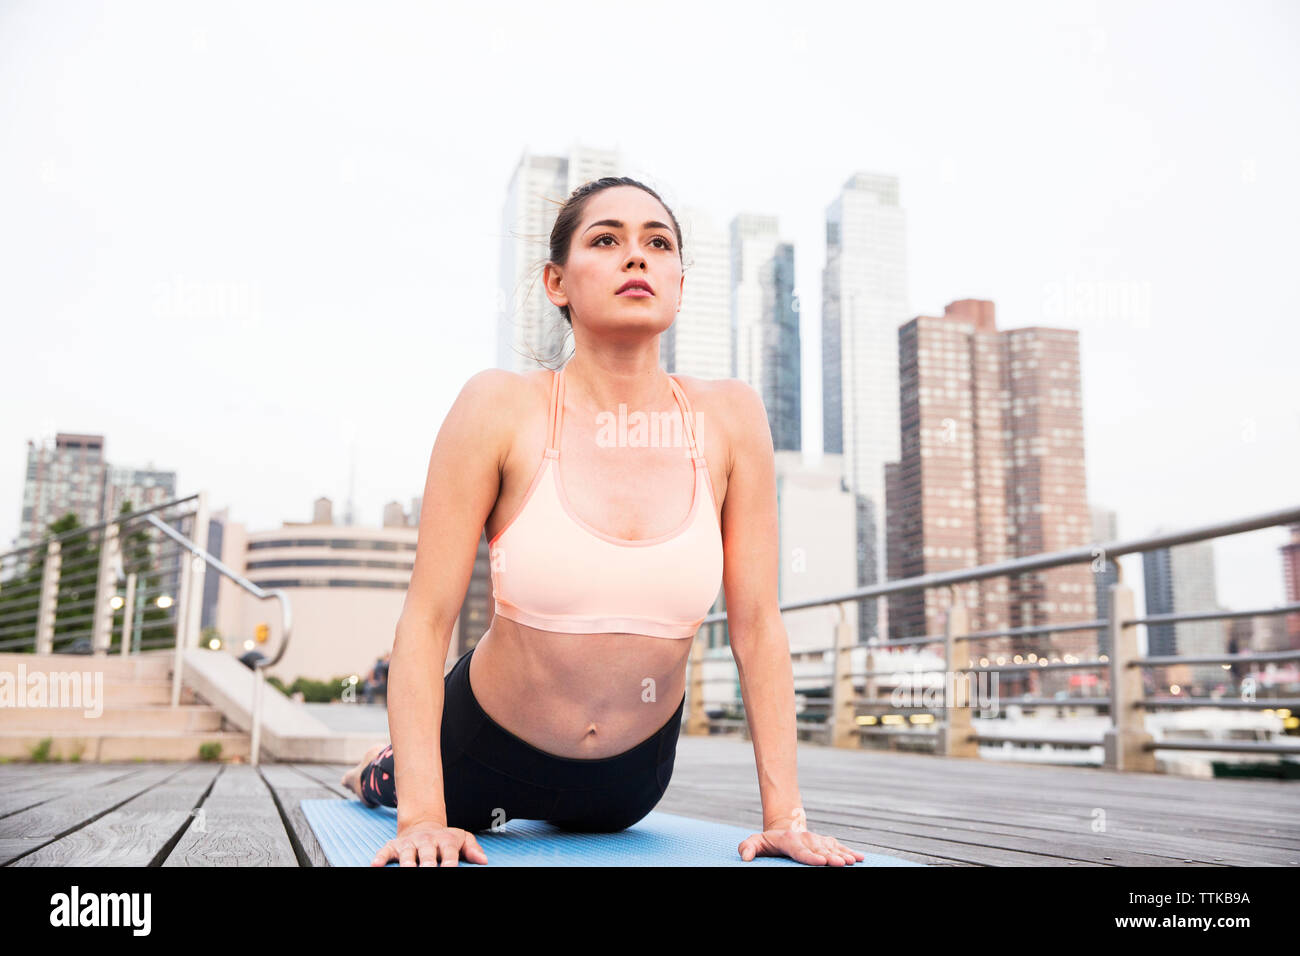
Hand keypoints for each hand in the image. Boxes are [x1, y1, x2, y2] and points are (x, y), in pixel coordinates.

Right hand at [371, 819, 487, 866]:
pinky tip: (375, 865)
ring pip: (407, 853)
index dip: (449, 862)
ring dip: (406, 862)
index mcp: (445, 840)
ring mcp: (410, 843)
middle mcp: (426, 841)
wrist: (422, 825)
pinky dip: (380, 857)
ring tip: (406, 869)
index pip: (449, 852)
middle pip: (427, 853)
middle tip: (427, 871)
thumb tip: (483, 860)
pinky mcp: (394, 846)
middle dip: (427, 863)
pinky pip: (385, 851)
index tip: (449, 870)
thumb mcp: (462, 839)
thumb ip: (472, 848)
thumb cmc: (445, 839)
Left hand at [738, 815, 865, 866]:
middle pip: (819, 850)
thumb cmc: (768, 842)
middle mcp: (806, 839)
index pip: (800, 851)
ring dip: (843, 854)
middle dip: (830, 857)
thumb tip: (745, 857)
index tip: (821, 861)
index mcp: (789, 840)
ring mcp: (817, 840)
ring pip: (831, 848)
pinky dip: (850, 851)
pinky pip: (839, 846)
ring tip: (852, 861)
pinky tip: (860, 858)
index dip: (810, 856)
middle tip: (841, 864)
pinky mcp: (826, 842)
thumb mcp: (755, 842)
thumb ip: (748, 847)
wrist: (784, 829)